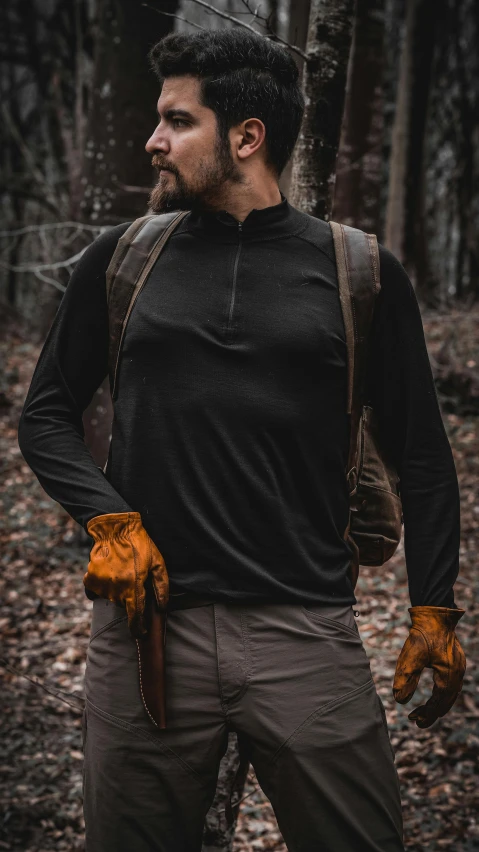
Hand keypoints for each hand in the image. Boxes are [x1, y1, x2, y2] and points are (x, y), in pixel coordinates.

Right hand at [84, 511, 168, 637]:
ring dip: (117, 589)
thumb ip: (161, 587)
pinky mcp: (90, 579)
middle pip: (123, 604)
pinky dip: (102, 585)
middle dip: (129, 596)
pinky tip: (108, 573)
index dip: (138, 628)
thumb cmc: (140, 545)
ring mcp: (101, 585)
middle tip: (133, 578)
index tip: (140, 634)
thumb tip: (163, 608)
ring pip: (111, 597)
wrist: (115, 529)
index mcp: (133, 587)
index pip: (135, 617)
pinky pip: (96, 590)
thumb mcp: (157, 563)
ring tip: (121, 570)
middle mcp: (116, 589)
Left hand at [393, 606, 465, 727]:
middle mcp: (457, 673)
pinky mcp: (455, 661)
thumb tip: (399, 700)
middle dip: (432, 712)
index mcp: (448, 674)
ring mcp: (459, 667)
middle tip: (416, 721)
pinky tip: (435, 693)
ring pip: (451, 693)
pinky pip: (452, 684)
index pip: (438, 702)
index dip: (427, 714)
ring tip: (425, 712)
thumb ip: (406, 678)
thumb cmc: (423, 634)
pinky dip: (443, 693)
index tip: (414, 721)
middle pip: (446, 700)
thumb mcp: (411, 656)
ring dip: (438, 703)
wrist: (435, 613)